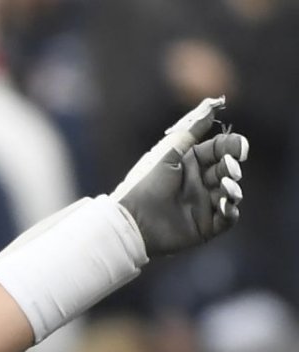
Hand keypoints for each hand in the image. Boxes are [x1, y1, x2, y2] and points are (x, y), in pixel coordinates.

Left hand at [112, 96, 248, 257]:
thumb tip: (212, 105)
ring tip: (225, 186)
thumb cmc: (145, 183)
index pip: (220, 149)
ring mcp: (202, 205)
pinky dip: (231, 211)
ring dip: (233, 189)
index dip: (232, 147)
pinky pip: (227, 219)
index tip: (239, 149)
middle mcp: (197, 183)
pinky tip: (224, 205)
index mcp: (189, 163)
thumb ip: (190, 130)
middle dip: (232, 167)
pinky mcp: (204, 227)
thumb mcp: (168, 152)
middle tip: (228, 170)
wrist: (131, 219)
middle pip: (228, 170)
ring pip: (231, 193)